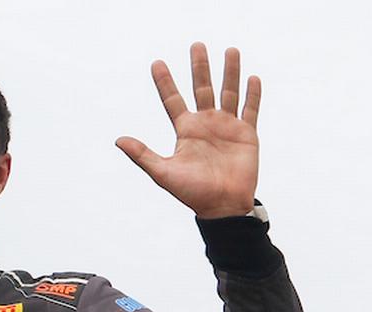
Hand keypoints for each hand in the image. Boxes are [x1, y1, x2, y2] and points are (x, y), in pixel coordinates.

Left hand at [116, 43, 260, 218]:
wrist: (223, 206)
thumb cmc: (193, 193)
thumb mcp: (163, 173)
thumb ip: (143, 155)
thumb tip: (119, 140)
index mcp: (186, 130)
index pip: (172, 100)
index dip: (165, 82)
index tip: (156, 63)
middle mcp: (206, 124)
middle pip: (202, 88)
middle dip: (199, 67)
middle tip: (196, 45)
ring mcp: (227, 127)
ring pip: (228, 92)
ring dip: (230, 72)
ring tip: (230, 50)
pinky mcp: (247, 134)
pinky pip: (250, 110)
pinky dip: (252, 94)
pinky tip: (251, 77)